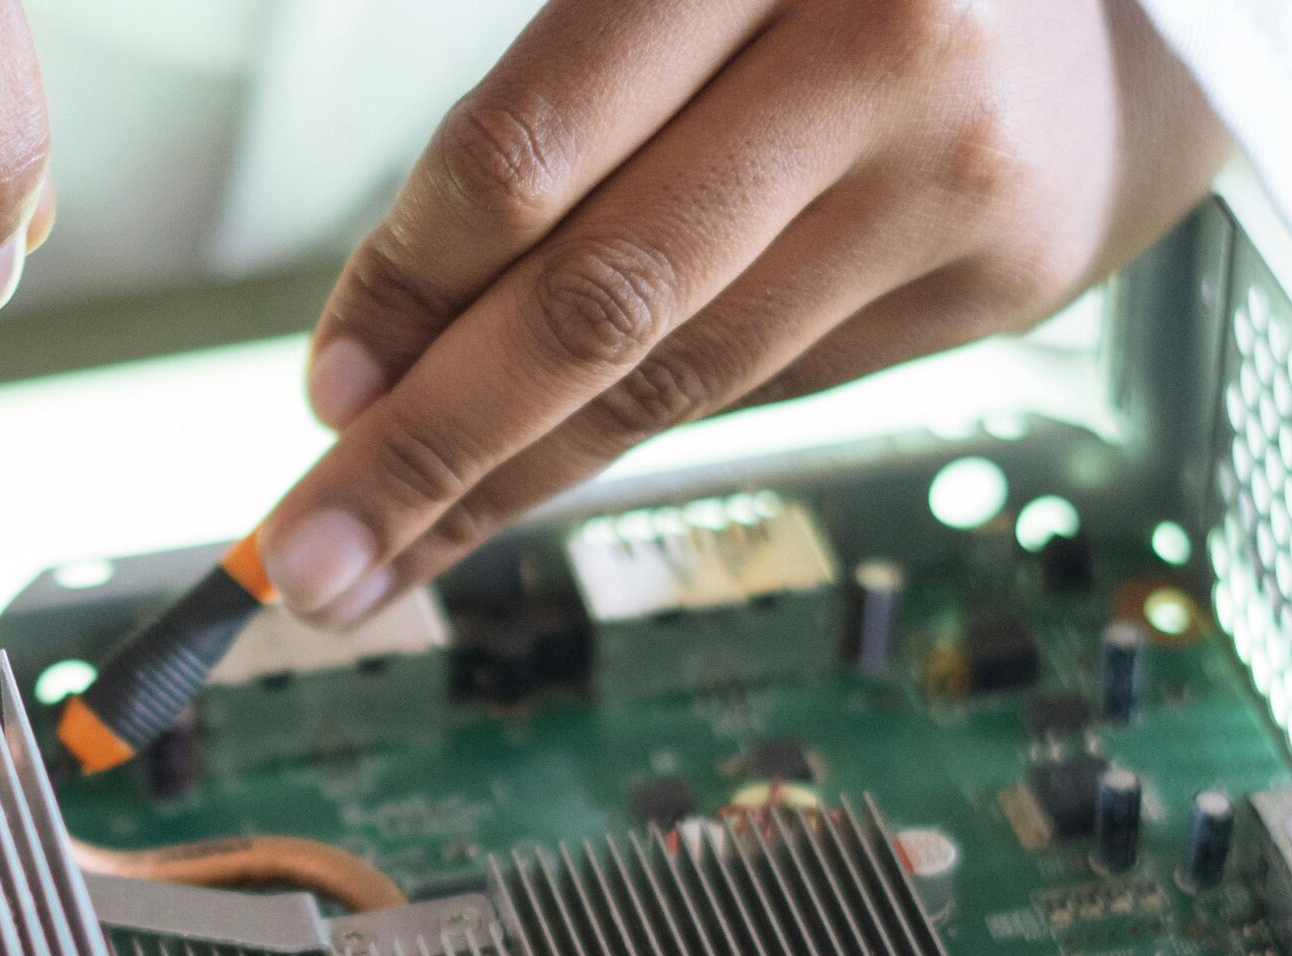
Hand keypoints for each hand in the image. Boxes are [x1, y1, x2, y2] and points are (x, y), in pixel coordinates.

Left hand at [259, 0, 1227, 622]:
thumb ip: (560, 129)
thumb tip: (383, 358)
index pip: (532, 151)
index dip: (408, 288)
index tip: (320, 393)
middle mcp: (868, 39)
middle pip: (597, 297)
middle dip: (429, 448)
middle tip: (301, 561)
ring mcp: (945, 166)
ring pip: (672, 374)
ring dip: (500, 488)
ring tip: (373, 567)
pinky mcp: (990, 271)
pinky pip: (752, 387)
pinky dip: (611, 449)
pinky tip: (509, 498)